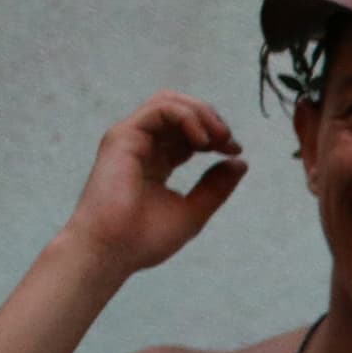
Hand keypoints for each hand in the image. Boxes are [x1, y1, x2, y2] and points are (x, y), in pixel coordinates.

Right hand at [61, 94, 244, 280]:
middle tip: (229, 142)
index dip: (215, 134)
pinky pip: (160, 109)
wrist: (111, 250)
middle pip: (180, 111)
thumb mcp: (192, 211)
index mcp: (157, 163)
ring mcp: (131, 139)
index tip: (235, 150)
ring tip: (219, 137)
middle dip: (211, 119)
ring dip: (201, 113)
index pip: (188, 133)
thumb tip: (240, 161)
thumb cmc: (144, 239)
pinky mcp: (123, 136)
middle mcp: (142, 146)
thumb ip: (215, 186)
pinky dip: (187, 117)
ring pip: (169, 102)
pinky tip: (202, 141)